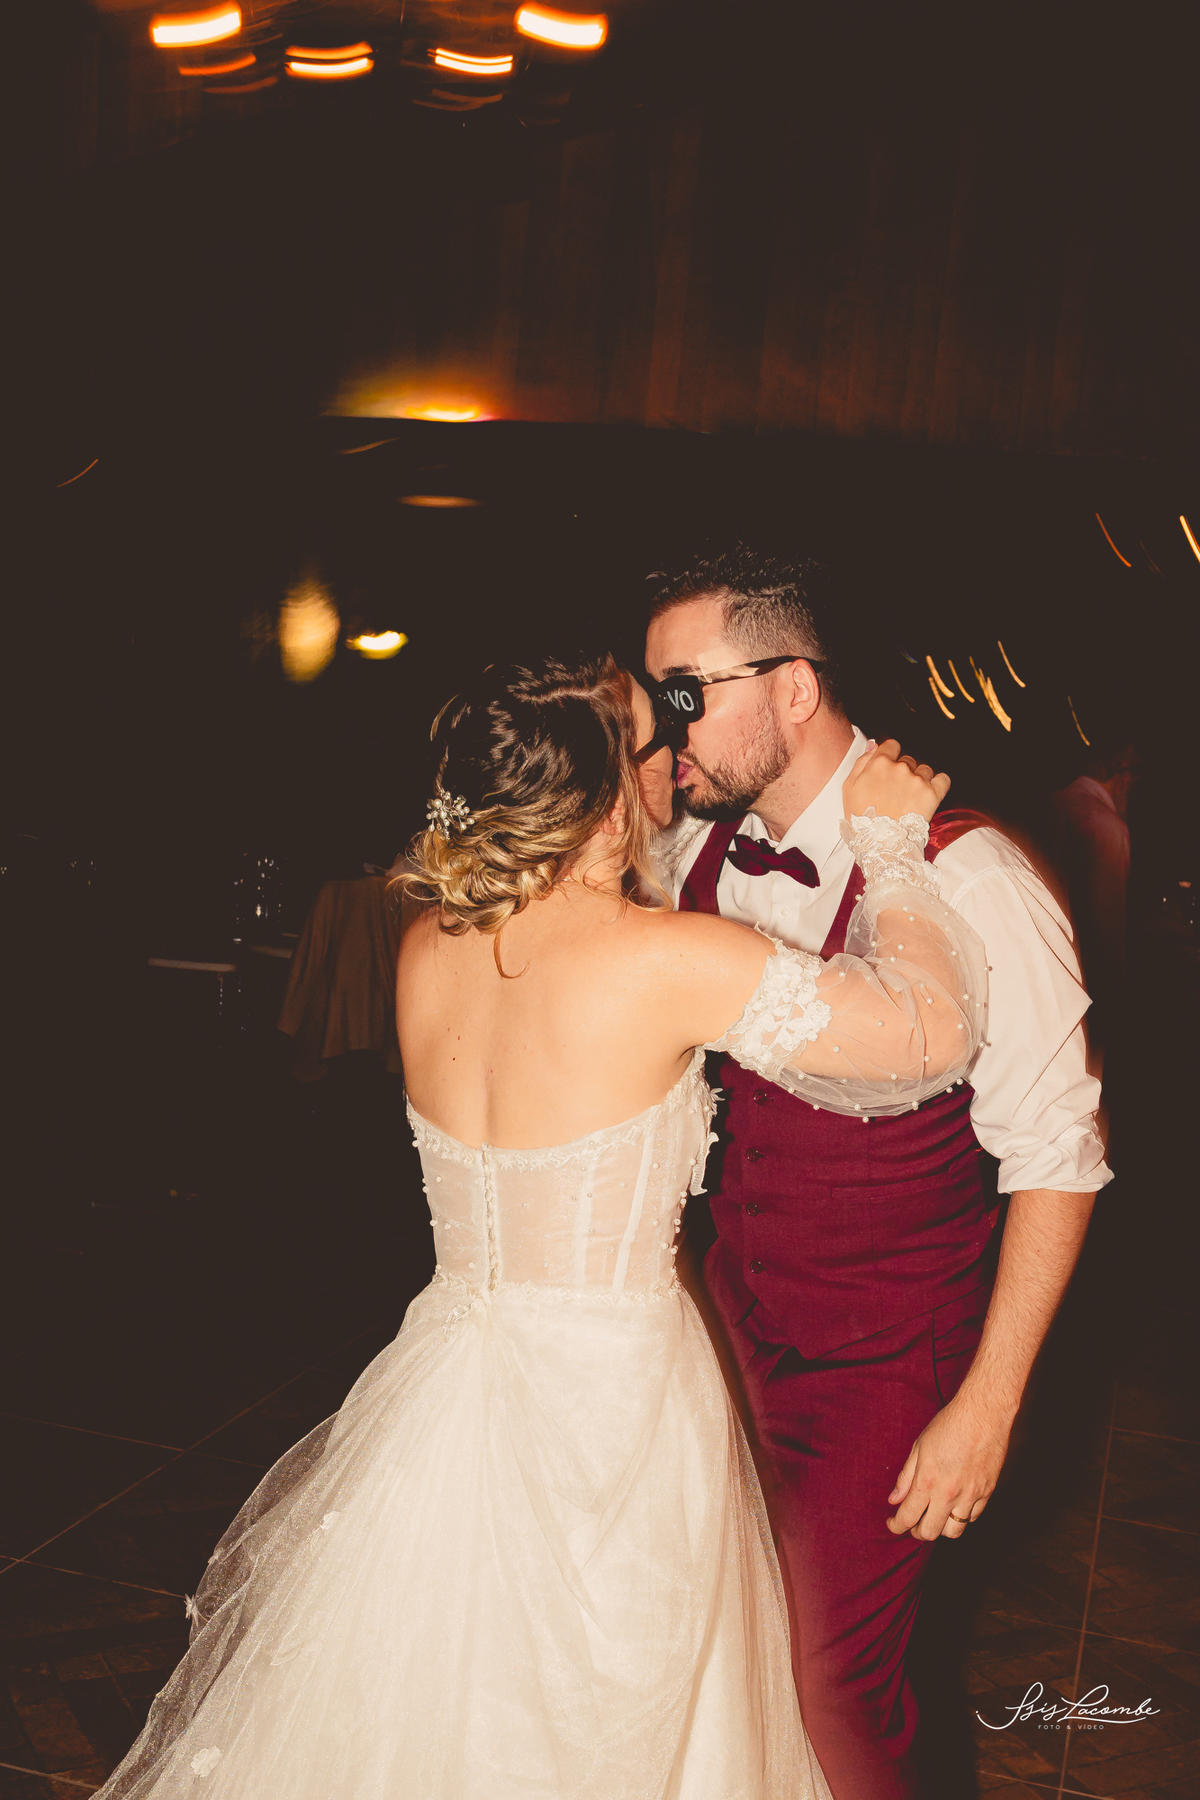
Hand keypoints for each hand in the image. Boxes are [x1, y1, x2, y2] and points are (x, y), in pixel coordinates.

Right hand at [843, 738, 949, 823]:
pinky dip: (939, 784)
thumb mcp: (849, 788)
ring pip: (924, 770)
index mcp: (879, 763)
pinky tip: (930, 793)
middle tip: (896, 792)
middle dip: (903, 772)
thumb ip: (861, 761)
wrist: (880, 845)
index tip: (889, 769)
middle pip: (908, 759)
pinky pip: (943, 779)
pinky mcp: (933, 794)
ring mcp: (918, 780)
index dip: (890, 756)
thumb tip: (874, 745)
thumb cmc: (861, 819)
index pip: (892, 745)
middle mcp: (900, 768)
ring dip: (919, 779)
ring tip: (911, 798)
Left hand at [886, 1394, 1011, 1540]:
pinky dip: (960, 1517)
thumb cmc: (948, 1425)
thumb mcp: (919, 1446)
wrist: (983, 1414)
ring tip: (934, 1516)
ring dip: (940, 1528)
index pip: (908, 1517)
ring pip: (954, 1532)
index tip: (893, 1524)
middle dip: (917, 1531)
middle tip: (912, 1523)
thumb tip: (894, 1499)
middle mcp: (949, 1493)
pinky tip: (954, 1506)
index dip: (896, 1526)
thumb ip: (906, 1477)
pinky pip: (972, 1518)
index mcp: (928, 1481)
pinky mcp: (987, 1493)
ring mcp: (970, 1495)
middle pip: (930, 1532)